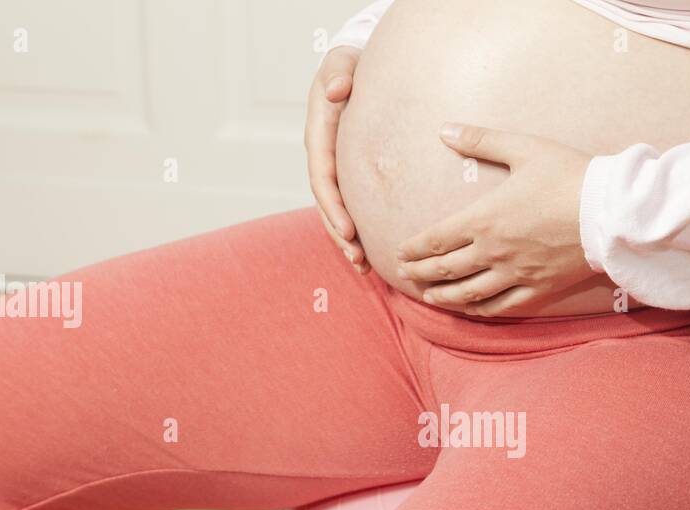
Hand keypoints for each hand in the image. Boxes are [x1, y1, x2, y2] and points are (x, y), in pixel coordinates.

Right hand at [305, 47, 367, 273]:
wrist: (353, 68)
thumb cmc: (349, 64)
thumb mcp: (342, 62)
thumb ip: (339, 74)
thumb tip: (337, 91)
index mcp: (319, 135)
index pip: (323, 177)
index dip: (333, 206)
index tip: (348, 230)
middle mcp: (323, 156)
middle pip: (327, 203)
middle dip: (340, 233)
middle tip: (358, 258)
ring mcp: (334, 168)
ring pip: (335, 211)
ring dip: (347, 240)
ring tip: (363, 267)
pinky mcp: (347, 175)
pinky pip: (350, 206)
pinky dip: (357, 231)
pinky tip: (371, 254)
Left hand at [396, 125, 596, 316]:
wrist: (609, 210)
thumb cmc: (567, 175)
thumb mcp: (523, 148)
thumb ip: (481, 140)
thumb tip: (444, 129)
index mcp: (483, 219)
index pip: (435, 240)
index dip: (414, 249)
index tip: (400, 252)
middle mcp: (493, 252)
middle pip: (445, 270)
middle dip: (420, 273)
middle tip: (405, 275)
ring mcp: (515, 274)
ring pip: (469, 293)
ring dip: (444, 296)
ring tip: (430, 296)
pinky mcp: (538, 288)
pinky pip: (503, 306)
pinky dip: (481, 309)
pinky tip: (471, 309)